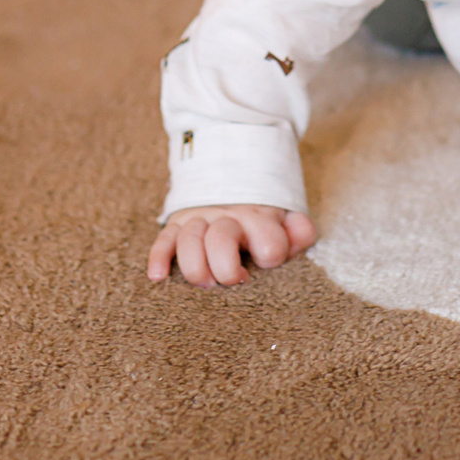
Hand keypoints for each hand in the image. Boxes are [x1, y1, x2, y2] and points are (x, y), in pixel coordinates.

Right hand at [147, 203, 316, 287]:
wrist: (232, 177)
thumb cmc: (261, 215)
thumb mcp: (286, 218)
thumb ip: (300, 229)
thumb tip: (301, 236)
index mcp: (259, 217)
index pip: (268, 241)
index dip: (270, 255)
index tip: (265, 261)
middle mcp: (227, 216)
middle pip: (221, 239)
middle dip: (225, 268)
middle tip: (234, 280)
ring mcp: (199, 220)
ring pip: (189, 240)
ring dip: (195, 267)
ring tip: (206, 283)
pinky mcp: (177, 225)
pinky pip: (163, 239)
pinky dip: (158, 258)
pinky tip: (158, 277)